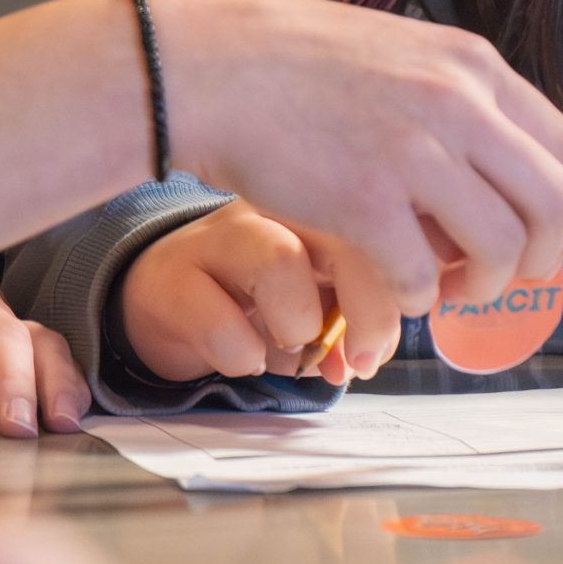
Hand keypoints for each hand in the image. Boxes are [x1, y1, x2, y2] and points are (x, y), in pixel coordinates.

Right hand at [117, 200, 401, 384]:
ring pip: (281, 261)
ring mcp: (219, 235)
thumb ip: (352, 317)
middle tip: (359, 359)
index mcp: (320, 204)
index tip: (379, 347)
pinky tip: (242, 357)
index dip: (399, 291)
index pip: (386, 225)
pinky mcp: (172, 277)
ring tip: (291, 347)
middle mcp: (273, 206)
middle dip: (368, 309)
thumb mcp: (314, 297)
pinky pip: (219, 319)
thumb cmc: (249, 295)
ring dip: (298, 324)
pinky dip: (242, 354)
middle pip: (345, 229)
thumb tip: (365, 357)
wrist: (162, 293)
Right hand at [155, 0, 562, 317]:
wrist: (214, 64)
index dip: (558, 211)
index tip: (530, 237)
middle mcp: (457, 103)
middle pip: (552, 206)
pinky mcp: (364, 200)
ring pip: (500, 247)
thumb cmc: (297, 65)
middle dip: (537, 260)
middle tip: (497, 278)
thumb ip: (457, 99)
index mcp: (472, 67)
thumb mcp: (402, 54)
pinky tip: (390, 285)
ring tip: (444, 287)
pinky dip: (414, 297)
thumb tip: (502, 164)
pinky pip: (421, 276)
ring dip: (482, 286)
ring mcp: (413, 151)